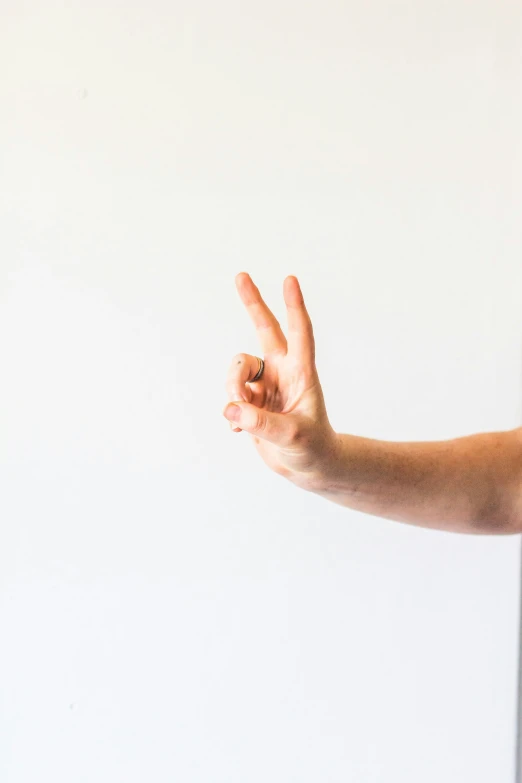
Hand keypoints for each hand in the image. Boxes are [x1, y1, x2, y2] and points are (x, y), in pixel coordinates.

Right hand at [222, 272, 339, 489]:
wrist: (308, 468)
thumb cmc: (311, 449)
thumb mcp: (292, 437)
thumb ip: (261, 423)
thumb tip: (231, 409)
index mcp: (302, 373)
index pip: (300, 333)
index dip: (294, 307)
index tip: (290, 279)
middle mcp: (282, 372)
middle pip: (265, 329)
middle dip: (253, 302)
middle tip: (241, 275)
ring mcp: (265, 385)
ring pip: (237, 369)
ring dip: (232, 389)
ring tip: (241, 419)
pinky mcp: (251, 401)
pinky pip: (230, 397)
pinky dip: (231, 413)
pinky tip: (240, 431)